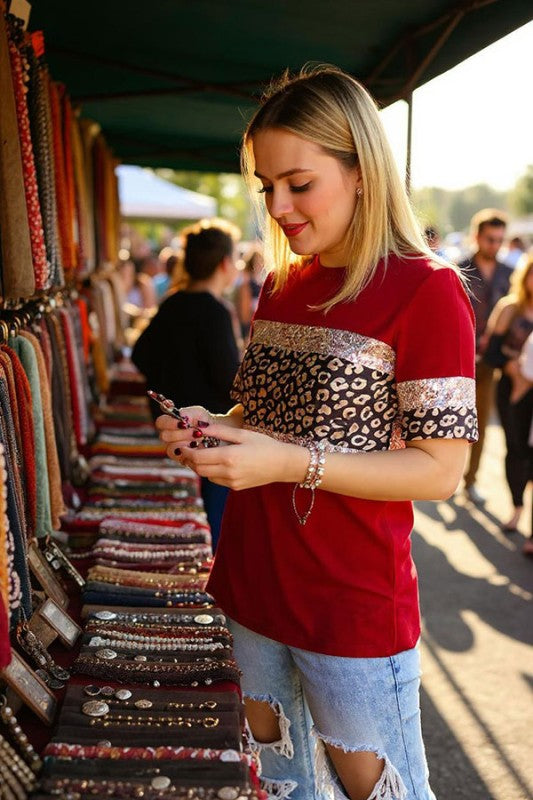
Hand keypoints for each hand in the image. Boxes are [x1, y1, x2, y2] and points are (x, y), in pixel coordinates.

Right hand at [155, 405, 214, 459]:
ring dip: (186, 443)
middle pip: (164, 436)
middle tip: (196, 432)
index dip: (169, 423)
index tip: (183, 423)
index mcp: (170, 423)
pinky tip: (199, 447)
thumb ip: (189, 413)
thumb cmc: (203, 421)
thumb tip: (184, 418)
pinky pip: (180, 458)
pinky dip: (190, 452)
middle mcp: (169, 436)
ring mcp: (174, 448)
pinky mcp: (181, 459)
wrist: (214, 434)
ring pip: (170, 448)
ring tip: (200, 439)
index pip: (161, 422)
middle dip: (181, 434)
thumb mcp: (199, 413)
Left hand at [173, 423, 307, 489]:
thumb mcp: (243, 434)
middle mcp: (229, 472)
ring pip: (206, 476)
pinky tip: (219, 462)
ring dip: (202, 466)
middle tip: (190, 450)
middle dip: (191, 460)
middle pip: (199, 469)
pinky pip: (217, 480)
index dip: (188, 452)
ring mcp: (232, 482)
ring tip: (205, 454)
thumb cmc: (265, 445)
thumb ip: (219, 431)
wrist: (283, 464)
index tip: (184, 445)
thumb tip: (200, 427)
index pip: (198, 457)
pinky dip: (213, 472)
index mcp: (229, 456)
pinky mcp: (235, 487)